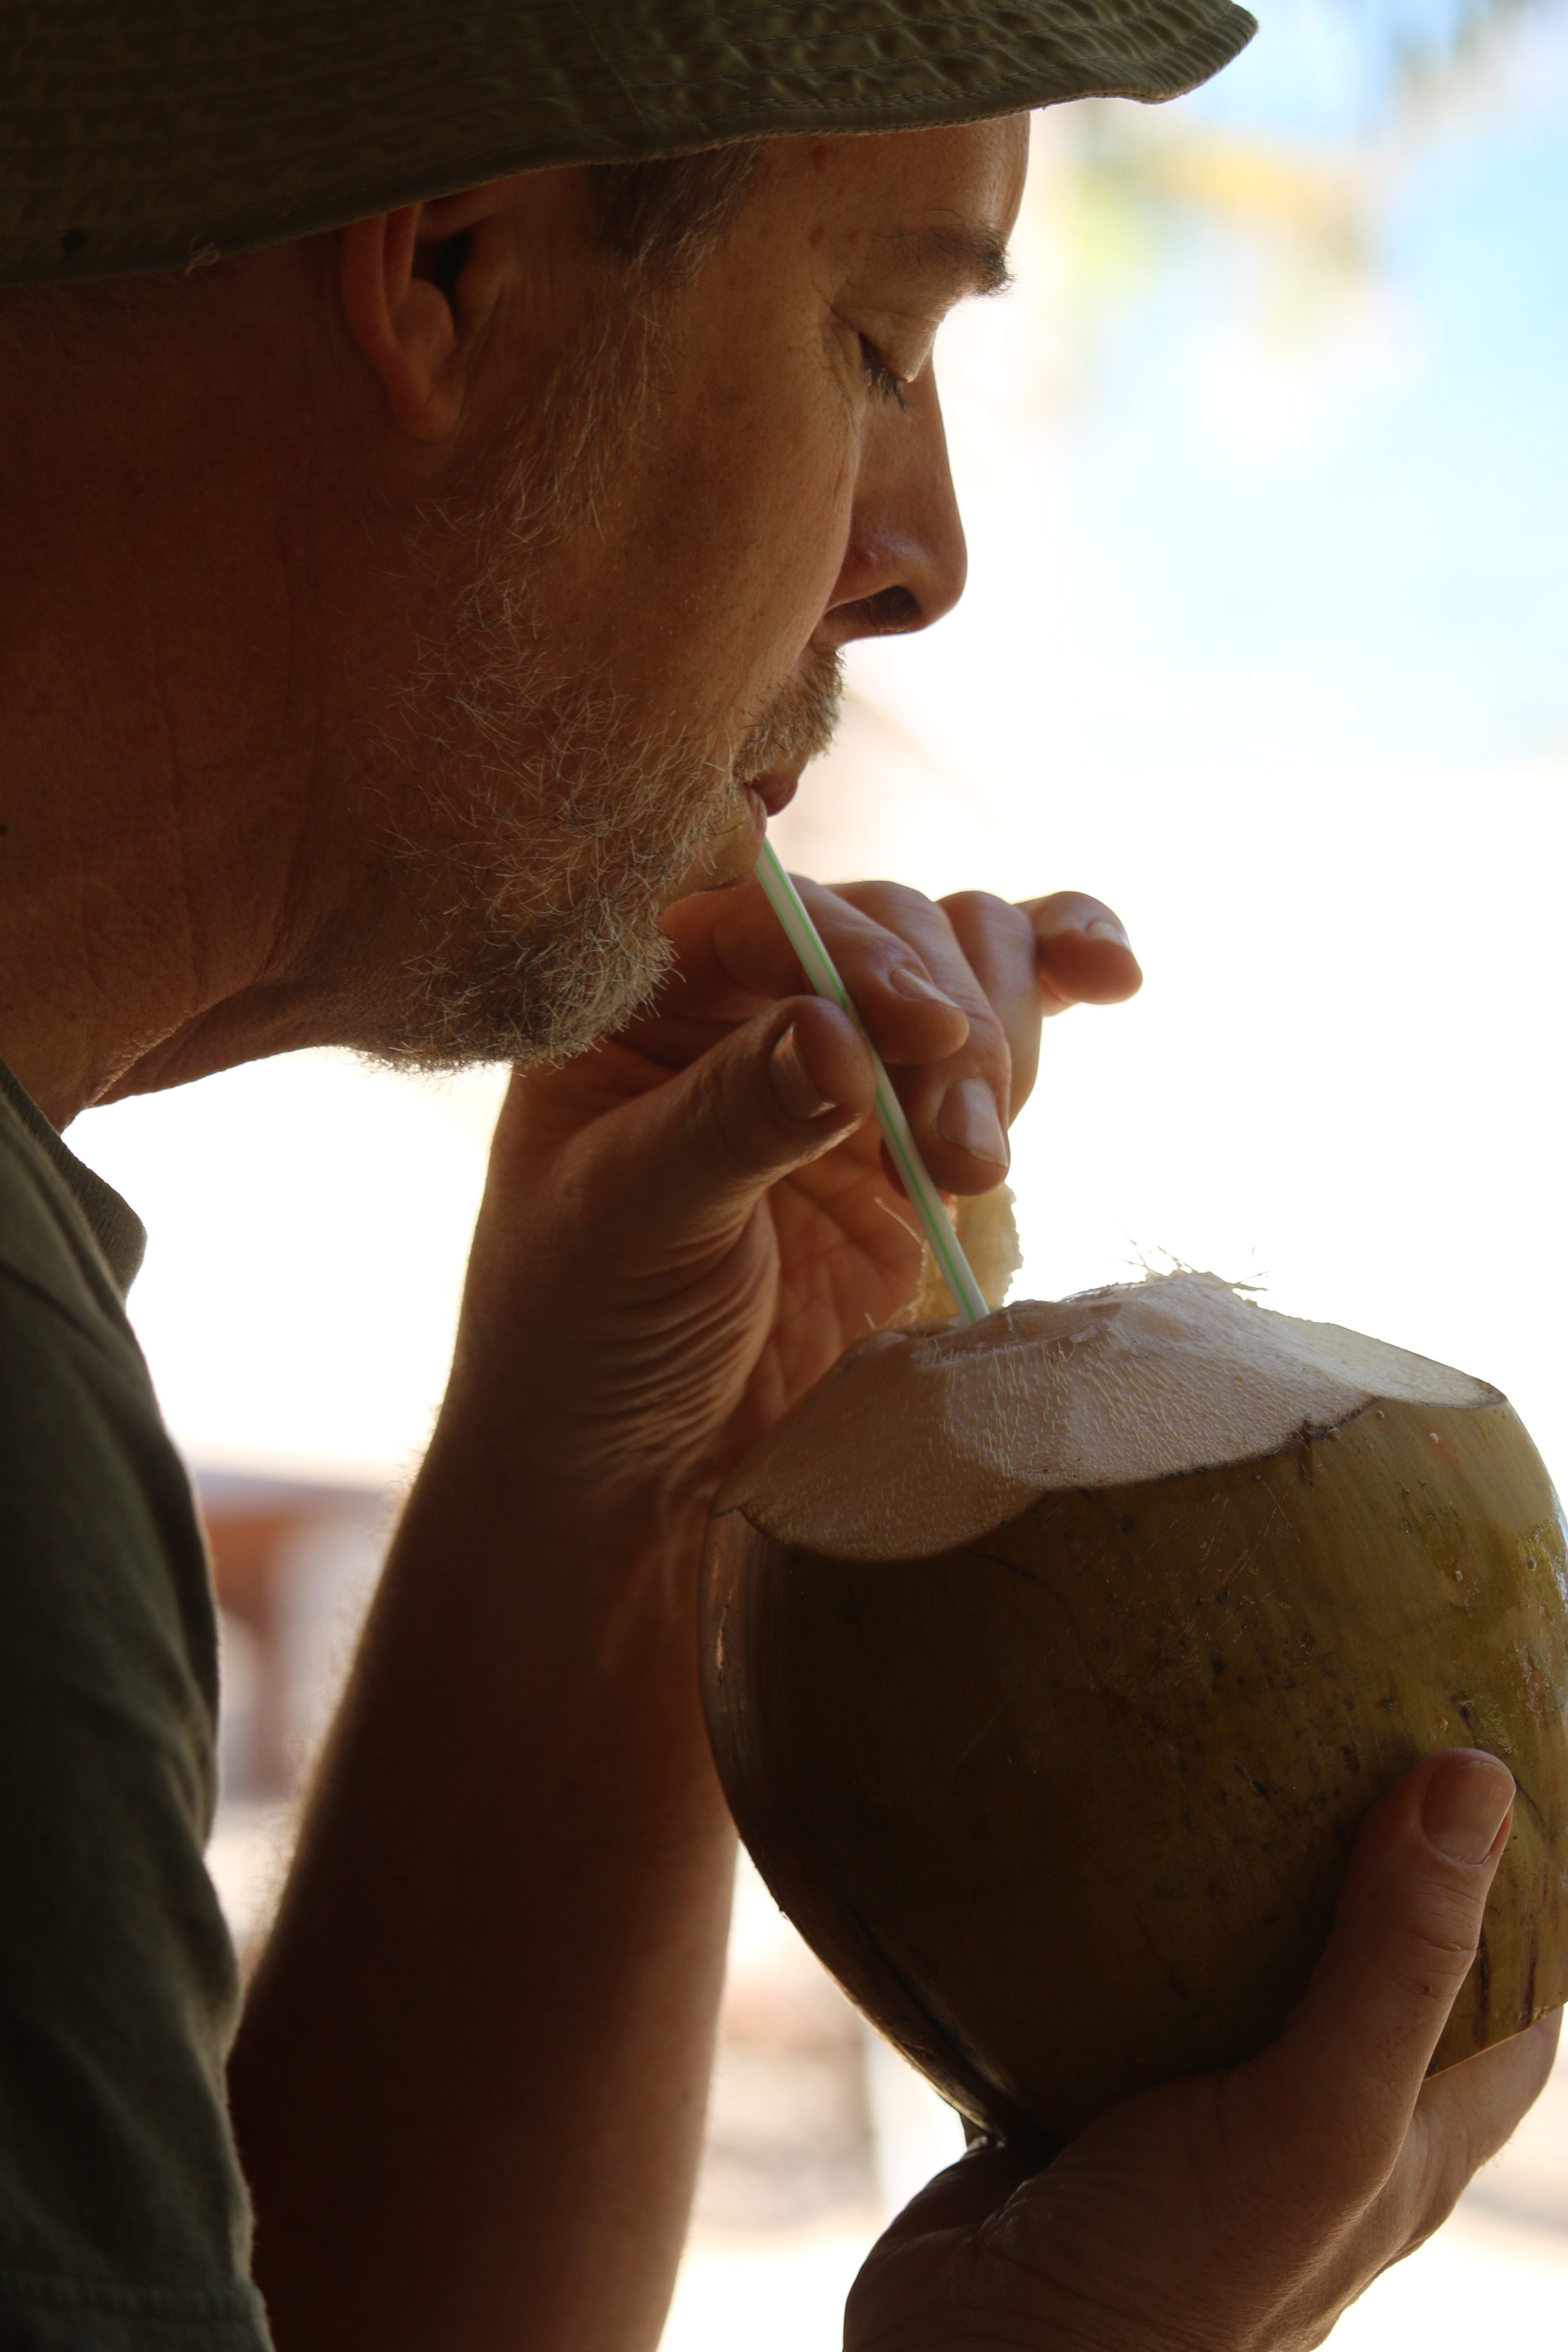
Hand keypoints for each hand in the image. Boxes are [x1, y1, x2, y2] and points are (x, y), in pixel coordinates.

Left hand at [446, 876, 1139, 1510]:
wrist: (641, 1466)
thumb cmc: (583, 1331)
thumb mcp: (631, 1222)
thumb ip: (732, 1118)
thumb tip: (834, 1033)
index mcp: (646, 999)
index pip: (765, 914)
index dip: (855, 953)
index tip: (920, 1031)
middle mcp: (748, 1002)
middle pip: (890, 928)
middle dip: (945, 1023)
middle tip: (956, 1152)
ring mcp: (848, 1061)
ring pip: (963, 967)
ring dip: (1000, 1046)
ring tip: (975, 1166)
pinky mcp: (920, 1128)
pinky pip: (1006, 1019)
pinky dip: (1063, 977)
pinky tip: (1113, 978)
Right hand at [846, 1750, 1559, 2351]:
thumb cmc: (1174, 2291)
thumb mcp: (1316, 2125)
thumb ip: (1394, 1966)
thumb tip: (1472, 1780)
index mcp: (1394, 2142)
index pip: (1511, 2000)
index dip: (1527, 1889)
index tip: (1493, 1758)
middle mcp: (1300, 2123)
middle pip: (1365, 1961)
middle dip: (1360, 1847)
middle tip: (1331, 1705)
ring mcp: (1181, 2111)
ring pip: (1218, 1964)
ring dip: (1211, 1871)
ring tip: (1195, 1735)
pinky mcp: (1069, 2096)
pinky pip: (1089, 1979)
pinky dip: (1083, 1908)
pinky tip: (1056, 1828)